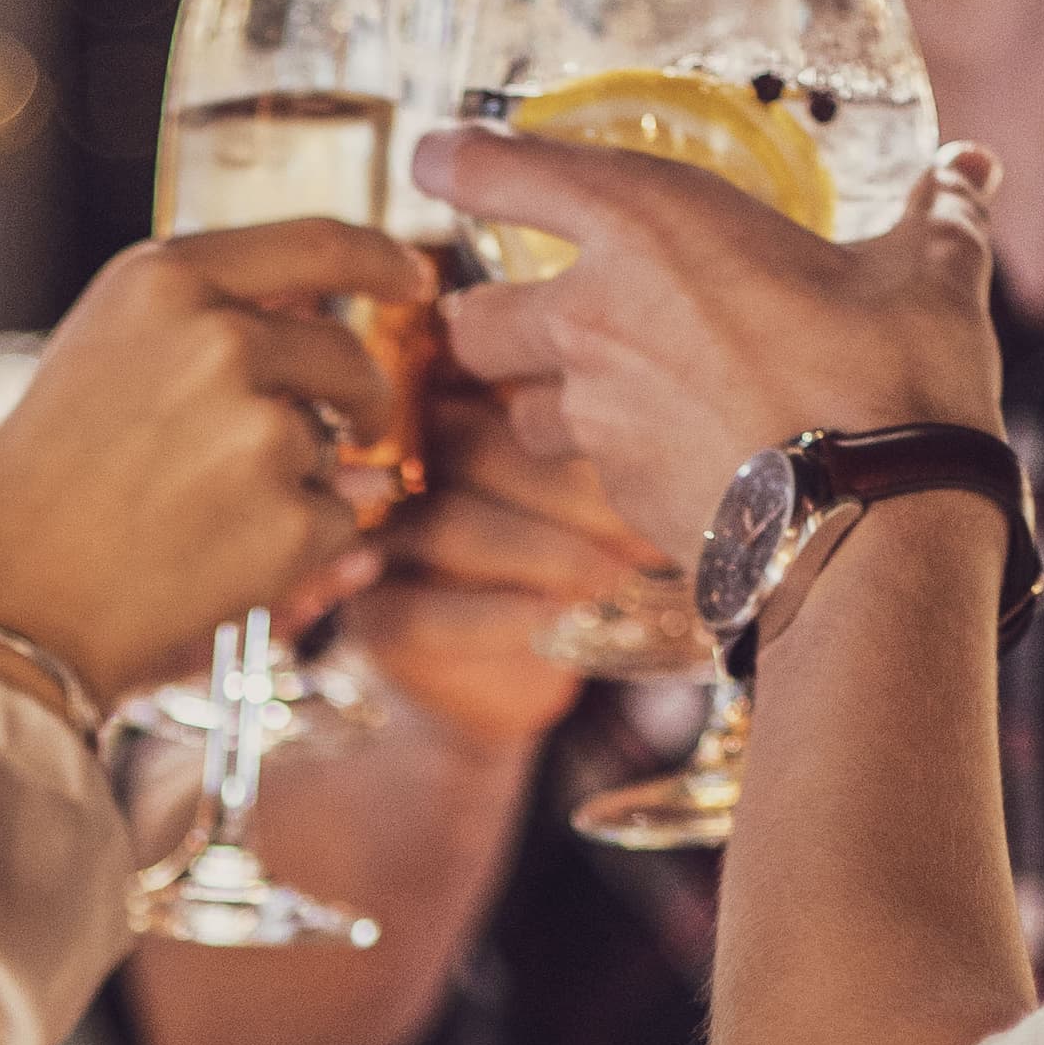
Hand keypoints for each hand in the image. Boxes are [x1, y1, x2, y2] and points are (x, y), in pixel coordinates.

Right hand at [0, 222, 416, 709]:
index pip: (316, 243)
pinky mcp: (289, 519)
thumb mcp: (99, 356)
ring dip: (301, 481)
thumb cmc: (32, 489)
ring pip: (335, 446)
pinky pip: (339, 523)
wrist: (4, 606)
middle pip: (342, 353)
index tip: (415, 282)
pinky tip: (221, 563)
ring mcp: (260, 428)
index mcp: (163, 279)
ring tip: (210, 517)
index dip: (382, 262)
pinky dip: (302, 549)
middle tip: (345, 435)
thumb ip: (201, 323)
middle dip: (355, 399)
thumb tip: (321, 317)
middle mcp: (218, 336)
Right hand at [346, 391, 690, 756]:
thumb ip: (602, 433)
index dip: (563, 409)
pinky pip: (422, 613)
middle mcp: (399, 461)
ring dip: (543, 554)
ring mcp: (378, 540)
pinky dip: (495, 618)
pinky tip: (550, 618)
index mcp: (449, 401)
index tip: (644, 447)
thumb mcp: (594, 482)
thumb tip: (670, 418)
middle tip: (644, 518)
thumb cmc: (566, 551)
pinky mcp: (374, 618)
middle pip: (468, 445)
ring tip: (608, 578)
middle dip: (566, 487)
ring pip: (448, 526)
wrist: (511, 671)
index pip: (486, 373)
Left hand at [417, 130, 1005, 572]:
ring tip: (598, 396)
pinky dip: (604, 466)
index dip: (458, 160)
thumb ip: (936, 213)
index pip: (501, 172)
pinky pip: (580, 474)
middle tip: (530, 313)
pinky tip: (666, 459)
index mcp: (647, 223)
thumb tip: (972, 168)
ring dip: (535, 402)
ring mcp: (595, 417)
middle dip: (484, 317)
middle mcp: (594, 315)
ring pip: (510, 409)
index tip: (440, 158)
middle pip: (469, 318)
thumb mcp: (928, 275)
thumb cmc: (893, 380)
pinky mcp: (617, 497)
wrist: (877, 529)